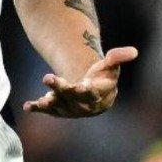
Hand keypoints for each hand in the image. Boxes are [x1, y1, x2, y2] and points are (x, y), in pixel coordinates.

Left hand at [23, 46, 138, 117]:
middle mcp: (84, 105)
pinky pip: (47, 110)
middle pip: (72, 99)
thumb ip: (118, 57)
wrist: (93, 92)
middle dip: (61, 89)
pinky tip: (27, 106)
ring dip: (49, 101)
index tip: (80, 86)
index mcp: (99, 95)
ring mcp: (70, 109)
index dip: (86, 91)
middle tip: (48, 77)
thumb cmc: (103, 76)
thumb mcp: (111, 65)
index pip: (93, 94)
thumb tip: (134, 52)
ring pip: (59, 106)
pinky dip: (37, 108)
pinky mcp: (58, 110)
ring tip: (40, 98)